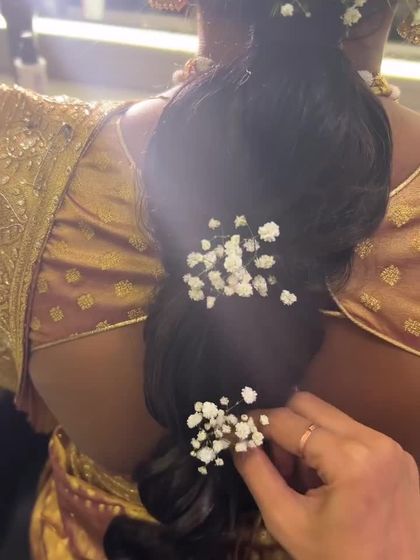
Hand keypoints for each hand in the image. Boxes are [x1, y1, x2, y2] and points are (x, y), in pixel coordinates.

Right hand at [235, 392, 419, 559]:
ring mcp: (391, 446)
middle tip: (273, 460)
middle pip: (310, 405)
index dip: (257, 422)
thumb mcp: (287, 521)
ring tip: (301, 476)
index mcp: (350, 459)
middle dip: (282, 426)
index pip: (289, 421)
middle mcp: (375, 441)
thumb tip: (237, 440)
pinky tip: (324, 478)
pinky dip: (328, 444)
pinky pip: (351, 431)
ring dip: (305, 436)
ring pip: (329, 416)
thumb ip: (257, 474)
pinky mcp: (398, 454)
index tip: (234, 429)